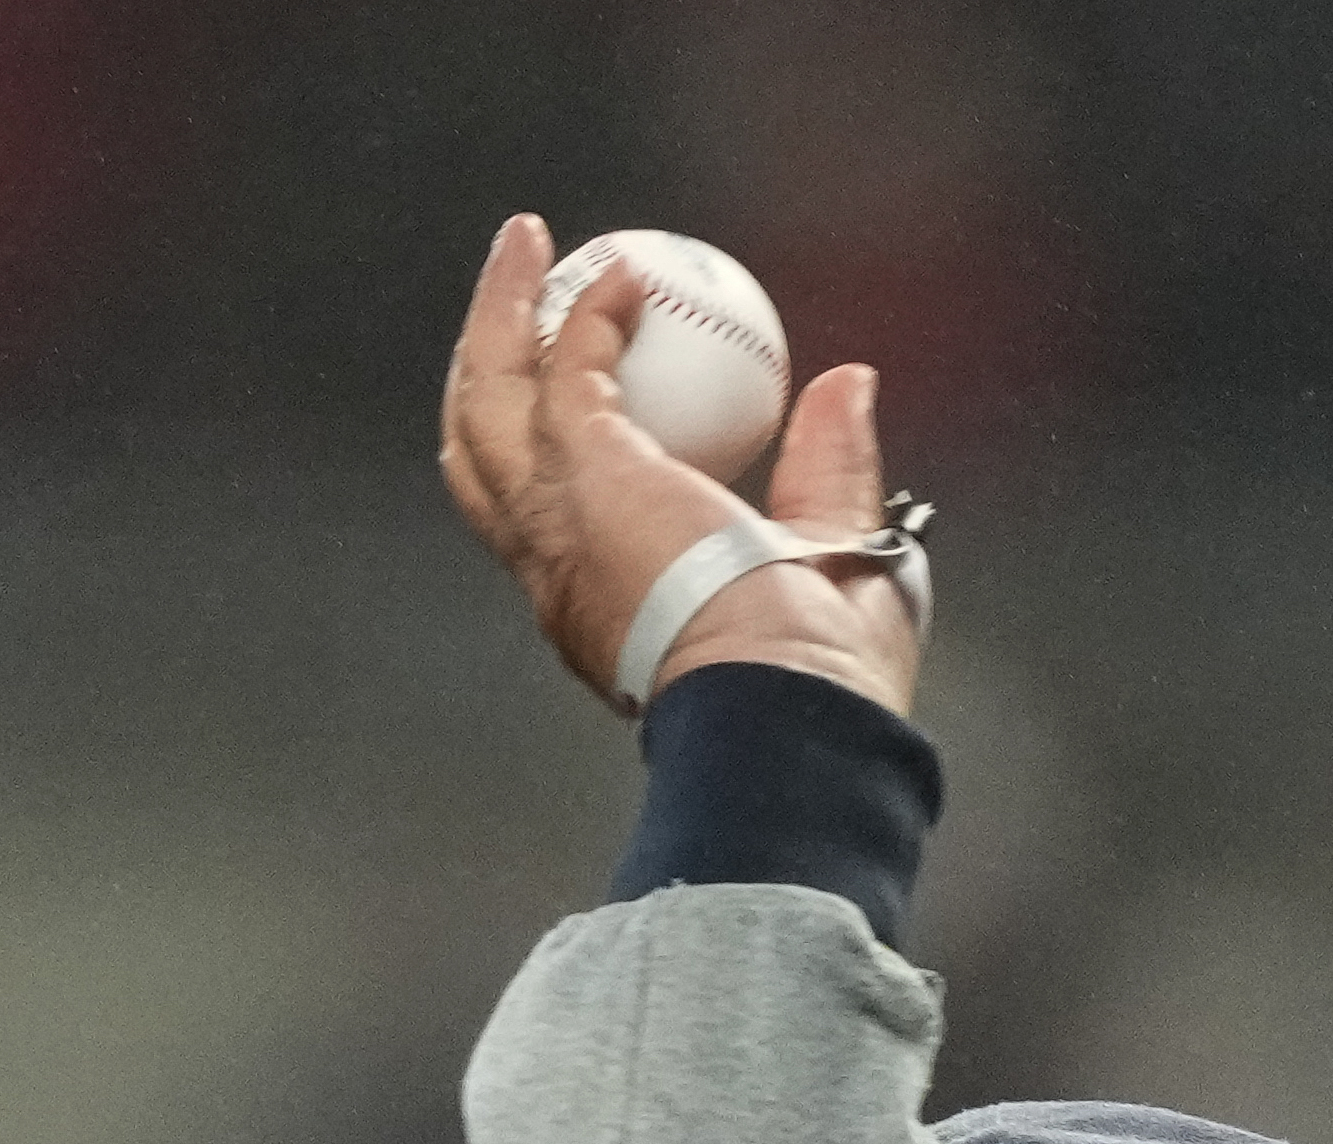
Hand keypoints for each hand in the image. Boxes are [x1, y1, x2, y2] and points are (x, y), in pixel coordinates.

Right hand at [436, 213, 917, 719]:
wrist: (789, 704)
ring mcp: (560, 522)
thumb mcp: (837, 553)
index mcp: (604, 609)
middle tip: (514, 306)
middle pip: (480, 457)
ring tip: (525, 249)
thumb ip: (831, 468)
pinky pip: (566, 367)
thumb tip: (852, 386)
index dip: (551, 452)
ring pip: (487, 402)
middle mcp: (559, 572)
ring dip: (500, 316)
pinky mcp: (584, 473)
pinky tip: (620, 274)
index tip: (587, 394)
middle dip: (484, 372)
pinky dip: (589, 312)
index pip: (549, 523)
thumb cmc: (825, 668)